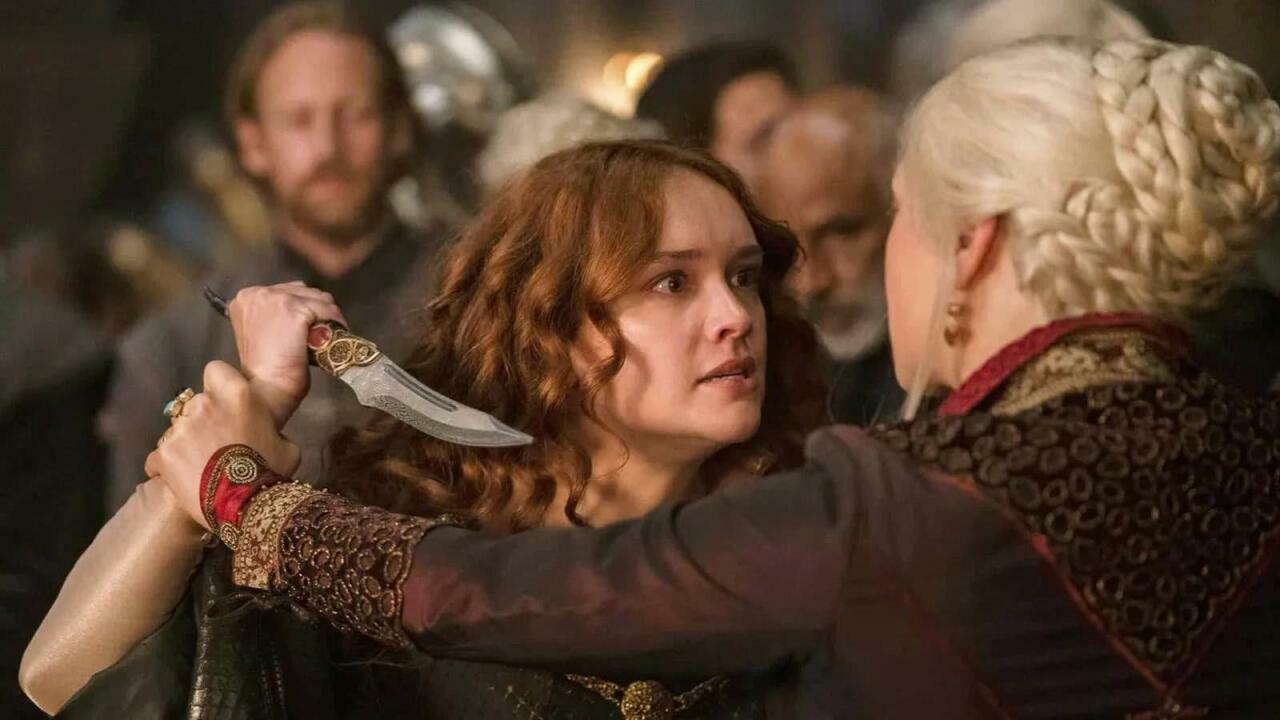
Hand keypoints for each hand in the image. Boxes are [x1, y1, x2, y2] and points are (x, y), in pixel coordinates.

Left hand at [145, 361, 300, 529]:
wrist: (247, 505)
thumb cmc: (271, 472)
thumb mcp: (287, 445)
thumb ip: (271, 429)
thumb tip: (268, 433)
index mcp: (237, 395)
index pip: (215, 370)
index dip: (218, 386)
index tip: (224, 404)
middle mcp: (204, 404)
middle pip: (194, 403)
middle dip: (201, 420)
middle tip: (214, 444)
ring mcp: (180, 429)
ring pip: (176, 431)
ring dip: (184, 445)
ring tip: (199, 468)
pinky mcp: (163, 454)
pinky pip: (158, 458)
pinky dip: (166, 468)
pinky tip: (181, 481)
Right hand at [230, 282, 346, 426]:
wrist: (265, 389)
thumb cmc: (264, 370)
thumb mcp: (263, 333)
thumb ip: (276, 317)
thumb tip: (306, 313)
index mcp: (246, 297)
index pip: (288, 291)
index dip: (305, 307)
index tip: (313, 325)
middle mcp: (257, 292)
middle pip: (304, 291)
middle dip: (317, 311)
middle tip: (324, 333)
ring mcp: (275, 298)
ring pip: (318, 298)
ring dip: (327, 316)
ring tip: (328, 337)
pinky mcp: (294, 309)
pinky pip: (327, 310)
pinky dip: (336, 323)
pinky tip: (335, 339)